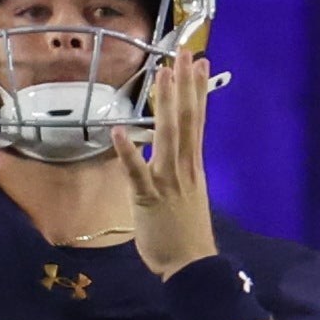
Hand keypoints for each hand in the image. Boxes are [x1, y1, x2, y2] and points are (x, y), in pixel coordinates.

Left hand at [127, 42, 221, 273]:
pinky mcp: (149, 198)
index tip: (200, 63)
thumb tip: (169, 151)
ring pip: (168, 136)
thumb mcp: (188, 194)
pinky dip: (128, 151)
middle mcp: (183, 167)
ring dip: (165, 104)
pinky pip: (137, 172)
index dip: (198, 90)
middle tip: (184, 54)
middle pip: (186, 119)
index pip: (198, 120)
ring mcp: (167, 181)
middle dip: (184, 85)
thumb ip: (178, 171)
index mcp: (193, 165)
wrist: (193, 266)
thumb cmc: (187, 233)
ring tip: (162, 75)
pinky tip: (119, 130)